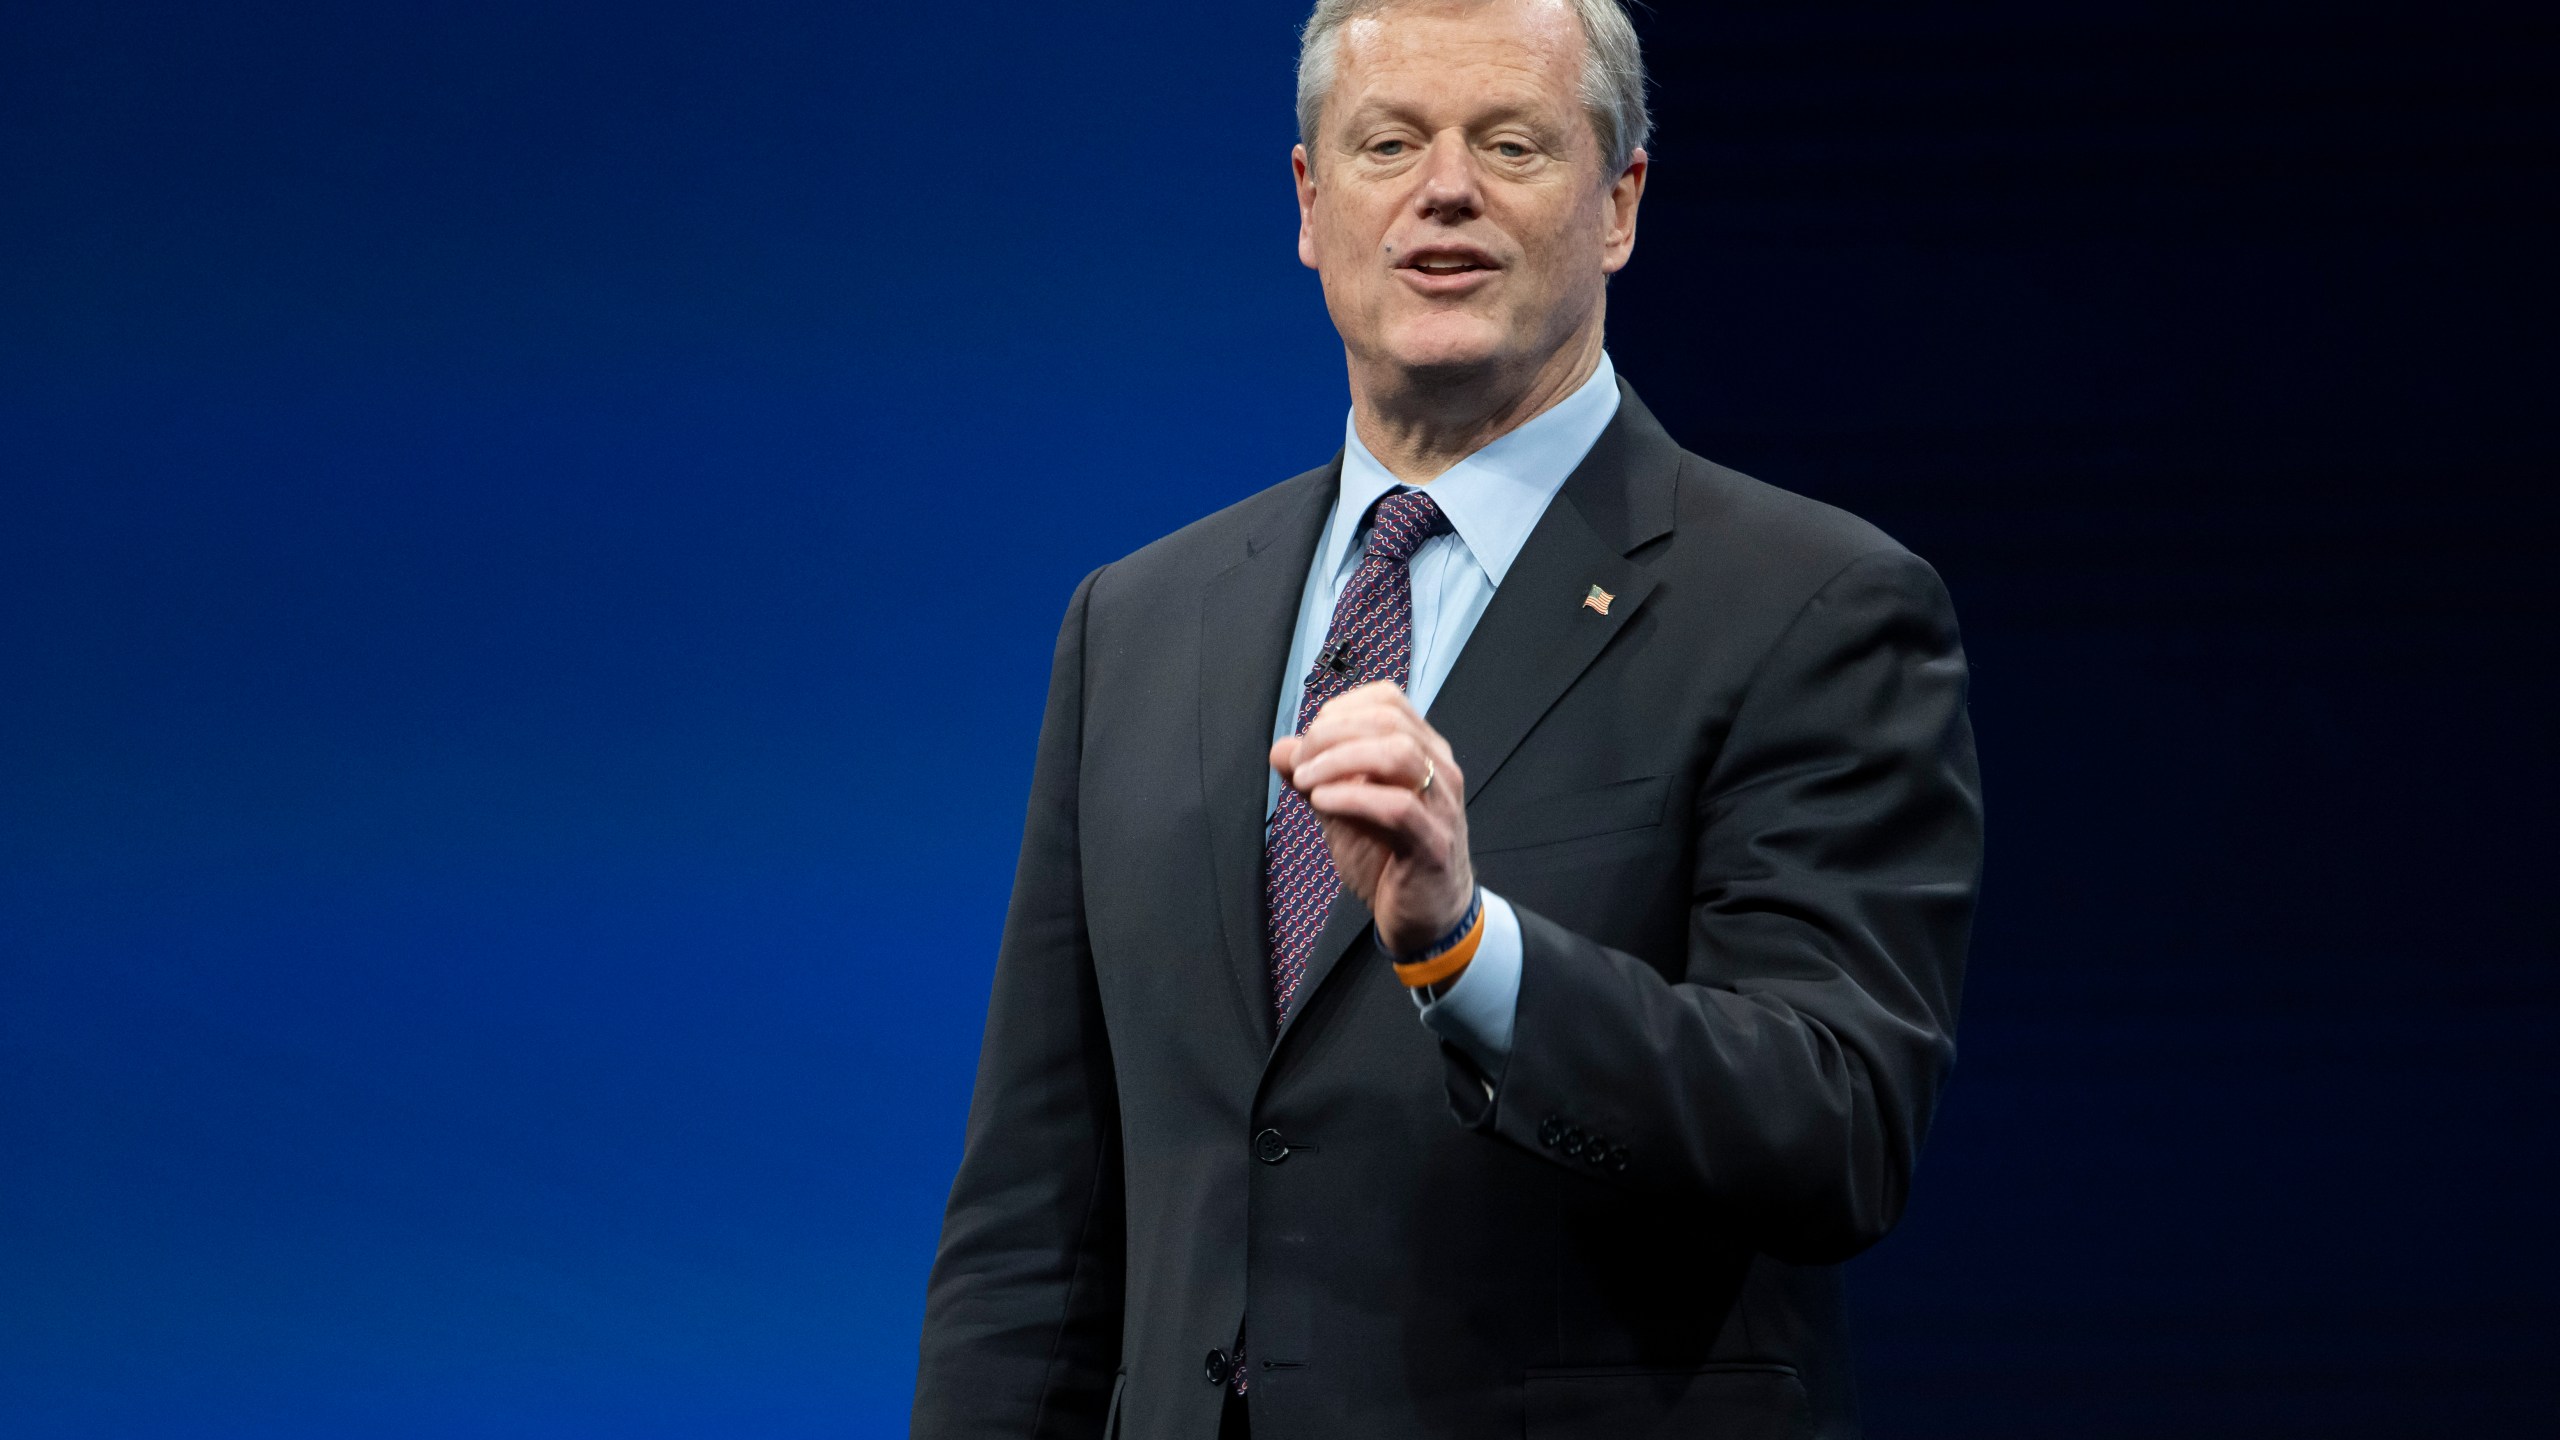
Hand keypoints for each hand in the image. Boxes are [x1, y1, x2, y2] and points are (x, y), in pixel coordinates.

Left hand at [1269, 680, 1474, 956]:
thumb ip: (1315, 776)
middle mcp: (1439, 768)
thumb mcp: (1342, 810)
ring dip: (1340, 760)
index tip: (1307, 741)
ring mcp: (1442, 804)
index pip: (1387, 699)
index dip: (1339, 711)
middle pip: (1388, 720)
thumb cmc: (1389, 858)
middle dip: (1331, 734)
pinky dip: (1352, 797)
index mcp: (1423, 750)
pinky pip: (1396, 807)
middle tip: (1299, 763)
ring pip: (1397, 753)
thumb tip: (1281, 749)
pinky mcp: (1435, 843)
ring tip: (1306, 782)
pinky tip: (1322, 803)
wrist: (1426, 918)